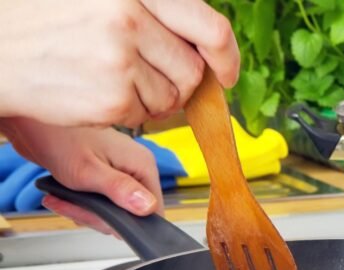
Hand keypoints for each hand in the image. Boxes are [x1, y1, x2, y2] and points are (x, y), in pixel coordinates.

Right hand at [0, 0, 238, 127]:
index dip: (226, 57)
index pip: (211, 28)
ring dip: (154, 98)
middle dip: (180, 82)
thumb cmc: (48, 20)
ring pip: (173, 96)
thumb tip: (211, 45)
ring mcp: (120, 58)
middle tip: (147, 77)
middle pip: (193, 70)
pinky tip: (99, 92)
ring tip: (113, 79)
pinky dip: (130, 111)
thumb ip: (152, 12)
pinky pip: (146, 114)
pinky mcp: (111, 97)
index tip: (226, 72)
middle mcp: (129, 17)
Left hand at [2, 118, 161, 234]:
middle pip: (131, 212)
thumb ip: (119, 190)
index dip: (129, 222)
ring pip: (113, 209)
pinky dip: (81, 204)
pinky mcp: (105, 173)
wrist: (30, 119)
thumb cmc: (56, 137)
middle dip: (99, 217)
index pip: (153, 209)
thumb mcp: (87, 171)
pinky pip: (101, 201)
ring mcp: (121, 170)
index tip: (100, 219)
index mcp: (141, 164)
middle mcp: (135, 167)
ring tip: (61, 200)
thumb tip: (148, 207)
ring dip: (85, 211)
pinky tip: (61, 197)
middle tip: (73, 209)